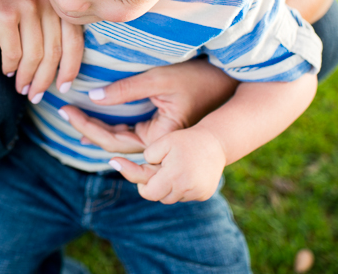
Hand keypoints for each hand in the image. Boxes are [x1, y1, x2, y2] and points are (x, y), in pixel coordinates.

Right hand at [0, 0, 82, 100]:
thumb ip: (48, 19)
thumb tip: (57, 59)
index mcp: (57, 2)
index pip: (74, 41)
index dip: (71, 68)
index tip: (64, 86)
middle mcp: (46, 4)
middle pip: (53, 53)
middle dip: (46, 80)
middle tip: (37, 95)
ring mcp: (26, 8)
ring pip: (33, 56)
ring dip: (27, 78)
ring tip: (22, 88)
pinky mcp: (5, 15)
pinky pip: (12, 52)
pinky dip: (10, 66)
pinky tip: (7, 71)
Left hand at [81, 59, 237, 146]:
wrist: (232, 81)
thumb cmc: (200, 78)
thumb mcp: (161, 79)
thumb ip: (126, 90)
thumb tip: (93, 97)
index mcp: (161, 140)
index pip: (114, 141)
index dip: (87, 127)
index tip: (66, 111)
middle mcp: (160, 145)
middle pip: (114, 145)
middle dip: (87, 128)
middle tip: (62, 111)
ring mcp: (160, 139)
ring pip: (121, 141)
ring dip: (96, 130)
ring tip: (71, 117)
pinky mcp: (160, 130)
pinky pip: (130, 134)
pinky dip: (111, 128)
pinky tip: (92, 123)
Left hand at [109, 126, 226, 203]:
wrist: (216, 141)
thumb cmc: (186, 140)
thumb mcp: (163, 142)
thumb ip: (148, 156)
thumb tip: (134, 170)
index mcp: (175, 176)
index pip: (148, 192)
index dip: (138, 182)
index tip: (121, 166)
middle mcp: (187, 188)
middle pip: (157, 196)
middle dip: (152, 183)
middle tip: (156, 166)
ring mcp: (198, 193)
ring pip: (170, 197)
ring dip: (165, 186)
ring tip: (172, 167)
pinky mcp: (205, 195)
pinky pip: (183, 195)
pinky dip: (179, 187)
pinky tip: (184, 171)